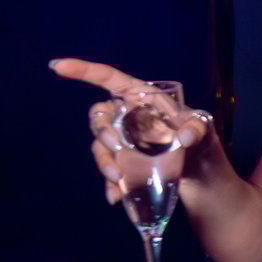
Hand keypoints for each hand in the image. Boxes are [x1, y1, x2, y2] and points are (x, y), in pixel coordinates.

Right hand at [56, 58, 219, 203]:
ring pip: (100, 146)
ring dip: (103, 161)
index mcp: (142, 97)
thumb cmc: (200, 141)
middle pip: (100, 117)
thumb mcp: (204, 130)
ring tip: (117, 177)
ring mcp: (123, 140)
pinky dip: (109, 184)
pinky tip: (115, 196)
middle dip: (101, 131)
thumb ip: (198, 128)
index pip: (109, 79)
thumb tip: (185, 137)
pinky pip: (108, 170)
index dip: (83, 71)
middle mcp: (127, 116)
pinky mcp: (123, 163)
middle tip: (115, 146)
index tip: (57, 66)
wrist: (201, 175)